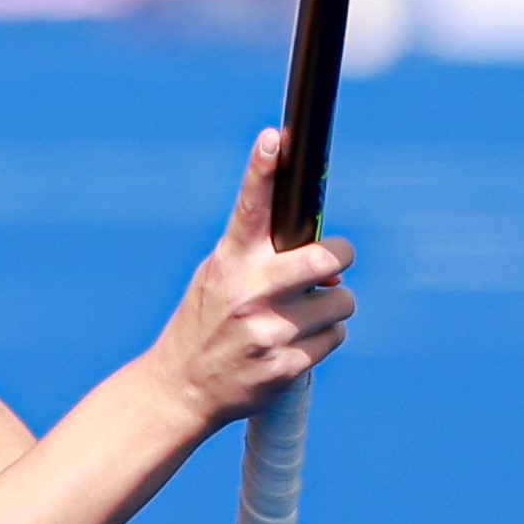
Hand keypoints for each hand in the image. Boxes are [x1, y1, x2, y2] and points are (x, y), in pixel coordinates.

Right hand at [154, 130, 355, 427]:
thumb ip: (263, 255)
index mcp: (230, 261)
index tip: (274, 137)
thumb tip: (330, 255)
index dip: (262, 169)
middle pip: (326, 257)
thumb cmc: (207, 320)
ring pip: (341, 301)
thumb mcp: (218, 275)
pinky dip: (323, 338)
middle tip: (331, 266)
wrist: (182, 387)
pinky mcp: (287, 365)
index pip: (250, 207)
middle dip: (338, 257)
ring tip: (300, 315)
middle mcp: (250, 292)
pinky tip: (293, 344)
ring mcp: (270, 330)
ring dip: (332, 306)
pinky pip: (335, 337)